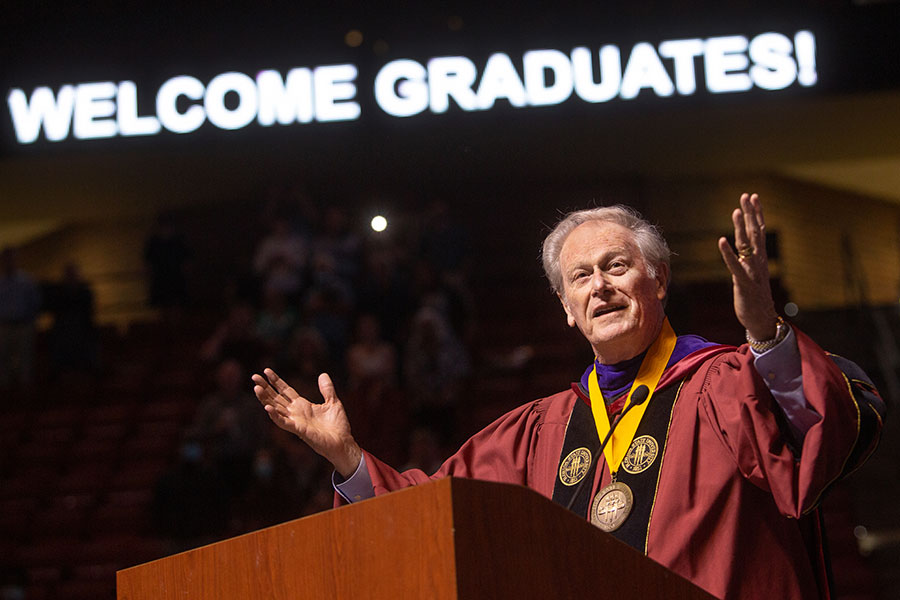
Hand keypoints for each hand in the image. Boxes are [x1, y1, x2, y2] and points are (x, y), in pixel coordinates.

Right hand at [252, 368, 361, 477]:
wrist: (343, 443)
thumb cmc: (337, 426)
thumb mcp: (333, 402)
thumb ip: (327, 389)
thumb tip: (323, 374)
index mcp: (302, 405)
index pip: (285, 391)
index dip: (276, 381)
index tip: (267, 371)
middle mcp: (296, 413)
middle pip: (276, 397)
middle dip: (265, 387)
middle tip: (254, 376)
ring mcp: (296, 421)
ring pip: (276, 408)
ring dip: (265, 399)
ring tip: (256, 388)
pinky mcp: (299, 430)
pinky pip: (284, 422)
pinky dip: (275, 415)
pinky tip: (268, 407)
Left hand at [717, 193, 778, 340]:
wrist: (762, 320)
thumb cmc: (755, 298)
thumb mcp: (752, 274)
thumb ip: (748, 260)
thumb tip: (742, 247)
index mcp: (759, 258)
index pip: (759, 231)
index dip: (756, 214)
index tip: (753, 197)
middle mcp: (758, 262)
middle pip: (755, 233)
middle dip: (750, 213)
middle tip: (746, 196)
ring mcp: (752, 271)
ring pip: (747, 245)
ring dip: (740, 228)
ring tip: (736, 211)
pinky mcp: (744, 283)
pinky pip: (735, 265)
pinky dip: (728, 253)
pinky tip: (722, 241)